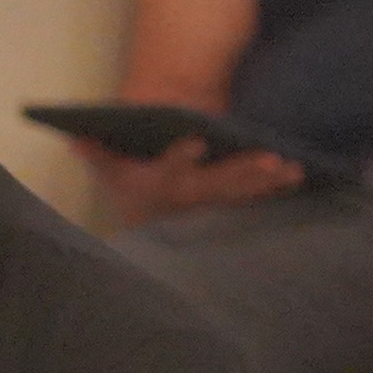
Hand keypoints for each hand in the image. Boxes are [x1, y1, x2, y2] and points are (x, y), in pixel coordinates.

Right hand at [88, 138, 301, 226]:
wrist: (151, 233)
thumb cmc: (132, 192)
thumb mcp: (110, 174)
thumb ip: (97, 154)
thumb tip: (73, 138)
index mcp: (159, 184)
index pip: (168, 168)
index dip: (181, 156)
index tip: (197, 140)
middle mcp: (189, 198)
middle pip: (219, 184)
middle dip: (244, 171)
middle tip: (268, 159)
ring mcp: (213, 206)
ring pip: (243, 193)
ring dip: (268, 182)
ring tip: (292, 168)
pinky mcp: (230, 208)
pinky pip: (257, 199)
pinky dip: (277, 189)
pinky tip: (299, 175)